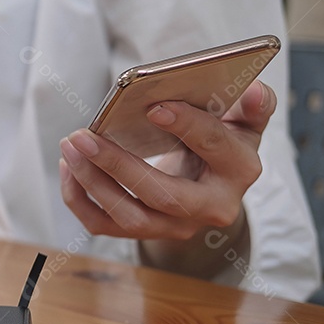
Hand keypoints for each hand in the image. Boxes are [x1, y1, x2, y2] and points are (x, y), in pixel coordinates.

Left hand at [58, 80, 274, 241]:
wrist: (212, 185)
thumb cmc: (222, 142)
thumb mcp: (244, 121)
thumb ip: (252, 105)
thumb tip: (254, 90)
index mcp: (240, 170)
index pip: (214, 146)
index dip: (186, 125)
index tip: (153, 106)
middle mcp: (211, 207)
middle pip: (162, 194)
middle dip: (118, 165)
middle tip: (83, 135)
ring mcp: (177, 226)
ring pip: (128, 216)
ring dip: (91, 182)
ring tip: (70, 146)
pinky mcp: (146, 233)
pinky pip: (104, 225)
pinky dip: (79, 199)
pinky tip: (69, 167)